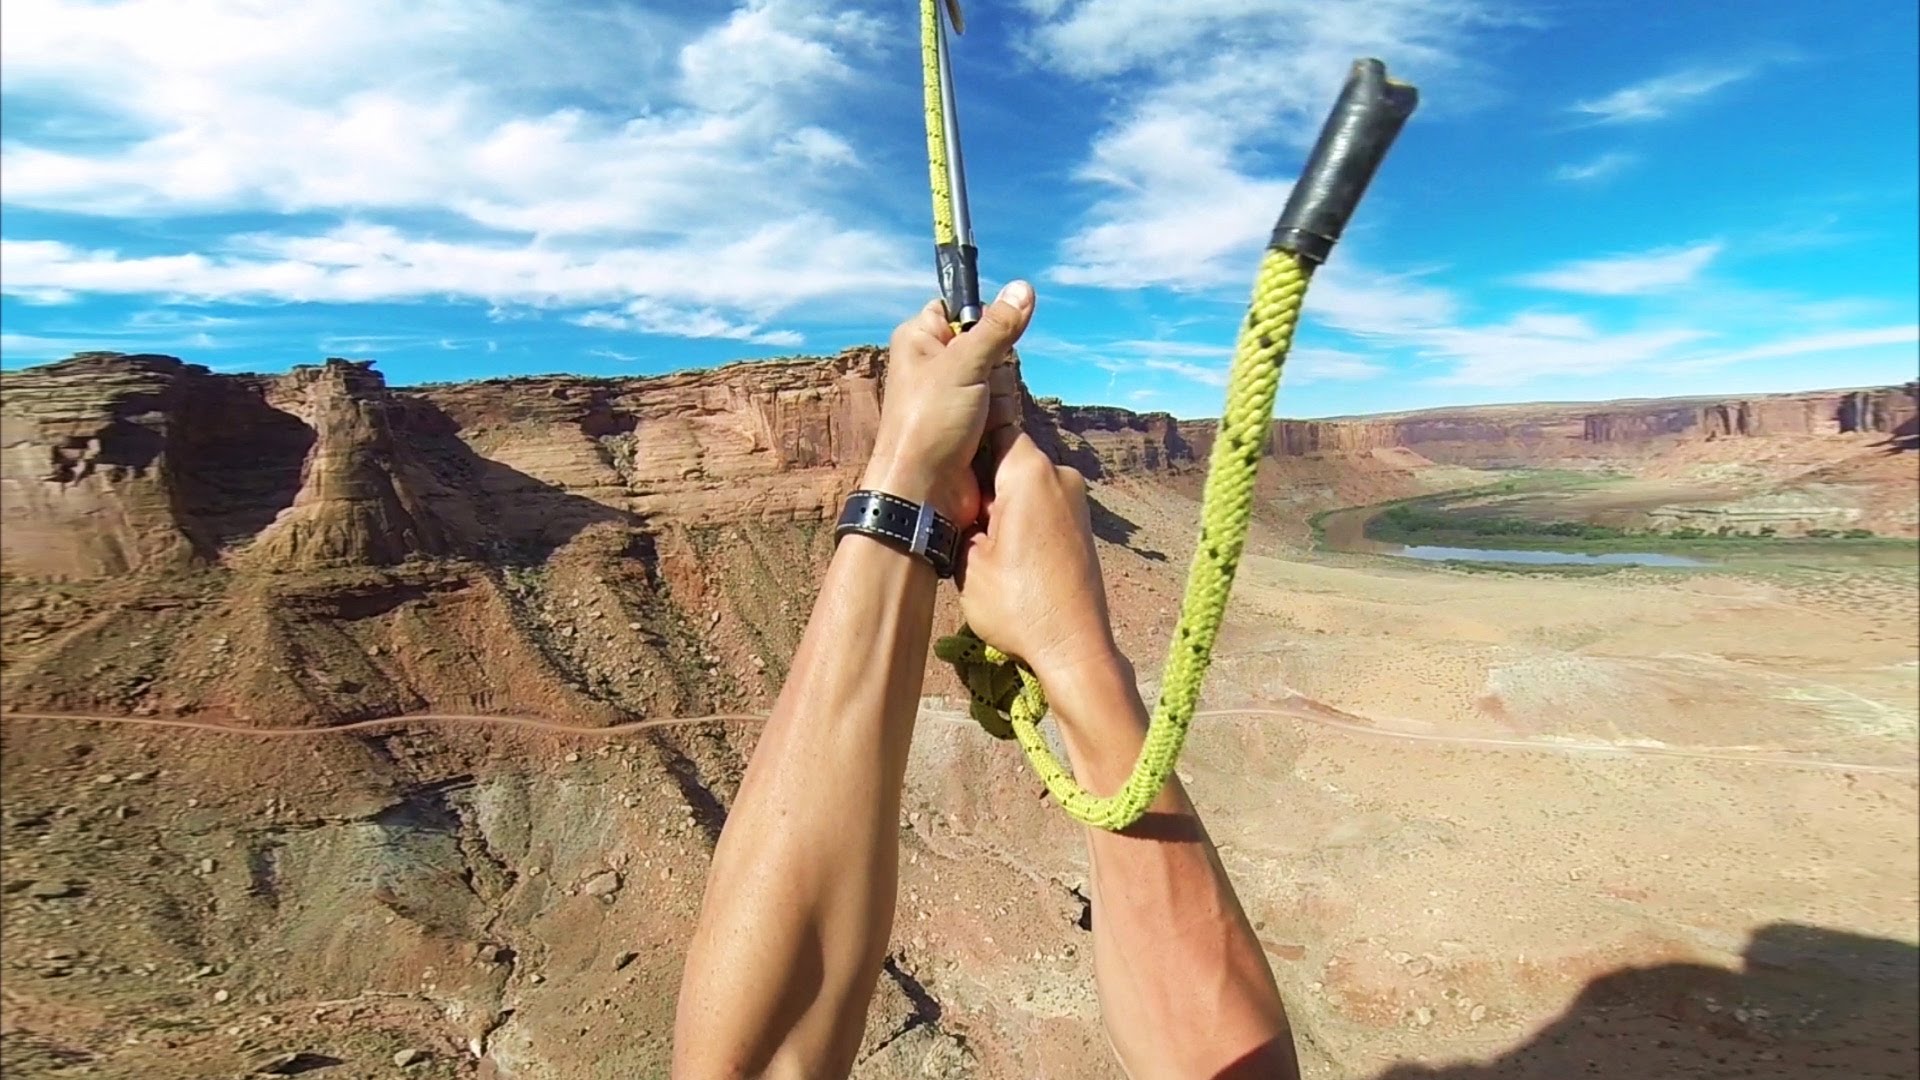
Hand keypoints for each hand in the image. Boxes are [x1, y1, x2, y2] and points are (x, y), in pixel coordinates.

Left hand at [862, 282, 1034, 527]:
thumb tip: (1022, 289)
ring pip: (996, 381)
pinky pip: (997, 411)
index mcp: (918, 340)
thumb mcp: (965, 364)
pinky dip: (1003, 420)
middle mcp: (931, 366)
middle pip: (985, 346)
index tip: (993, 336)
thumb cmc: (930, 423)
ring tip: (985, 417)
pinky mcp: (966, 425)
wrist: (922, 491)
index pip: (955, 309)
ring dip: (1001, 398)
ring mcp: (950, 397)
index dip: (979, 319)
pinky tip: (994, 433)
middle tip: (983, 387)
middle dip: (997, 366)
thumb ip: (997, 327)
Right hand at [954, 428, 1119, 689]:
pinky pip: (1042, 506)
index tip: (945, 470)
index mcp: (1030, 472)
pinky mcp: (1081, 524)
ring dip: (1001, 506)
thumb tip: (956, 501)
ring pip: (1024, 485)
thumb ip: (960, 517)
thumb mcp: (967, 558)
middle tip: (957, 517)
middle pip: (1008, 459)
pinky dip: (1021, 521)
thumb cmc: (1019, 605)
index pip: (992, 429)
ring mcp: (1076, 500)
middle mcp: (1060, 475)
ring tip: (981, 544)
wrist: (1073, 649)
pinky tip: (1007, 556)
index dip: (965, 447)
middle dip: (982, 483)